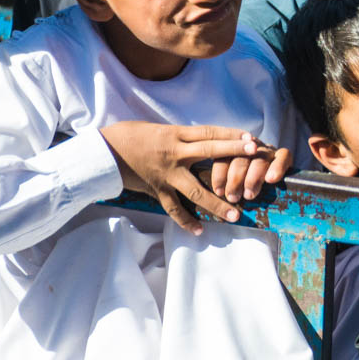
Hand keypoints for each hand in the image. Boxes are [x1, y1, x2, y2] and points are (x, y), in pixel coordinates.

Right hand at [100, 122, 273, 233]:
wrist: (103, 152)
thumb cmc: (131, 136)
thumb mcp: (160, 129)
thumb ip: (182, 138)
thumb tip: (205, 141)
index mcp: (175, 135)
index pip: (209, 133)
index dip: (230, 135)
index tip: (251, 138)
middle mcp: (173, 153)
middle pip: (208, 152)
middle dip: (232, 154)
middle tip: (255, 157)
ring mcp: (166, 174)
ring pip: (194, 190)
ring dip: (215, 203)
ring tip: (234, 214)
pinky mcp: (156, 190)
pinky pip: (173, 208)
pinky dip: (186, 221)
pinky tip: (199, 230)